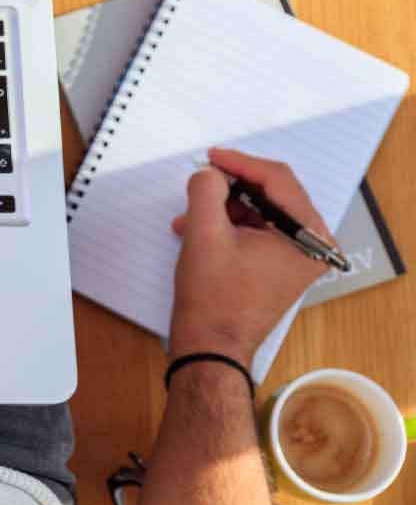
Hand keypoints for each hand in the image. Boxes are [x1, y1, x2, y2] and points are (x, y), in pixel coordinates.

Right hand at [168, 148, 330, 362]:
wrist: (211, 347)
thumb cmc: (214, 300)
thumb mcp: (204, 234)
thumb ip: (206, 191)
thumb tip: (210, 174)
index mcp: (309, 237)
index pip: (278, 180)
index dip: (240, 163)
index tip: (211, 157)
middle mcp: (312, 246)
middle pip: (272, 195)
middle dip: (231, 187)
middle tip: (202, 182)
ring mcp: (297, 258)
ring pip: (261, 212)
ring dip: (225, 208)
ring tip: (191, 214)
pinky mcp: (280, 267)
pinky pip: (257, 231)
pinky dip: (229, 226)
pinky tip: (199, 230)